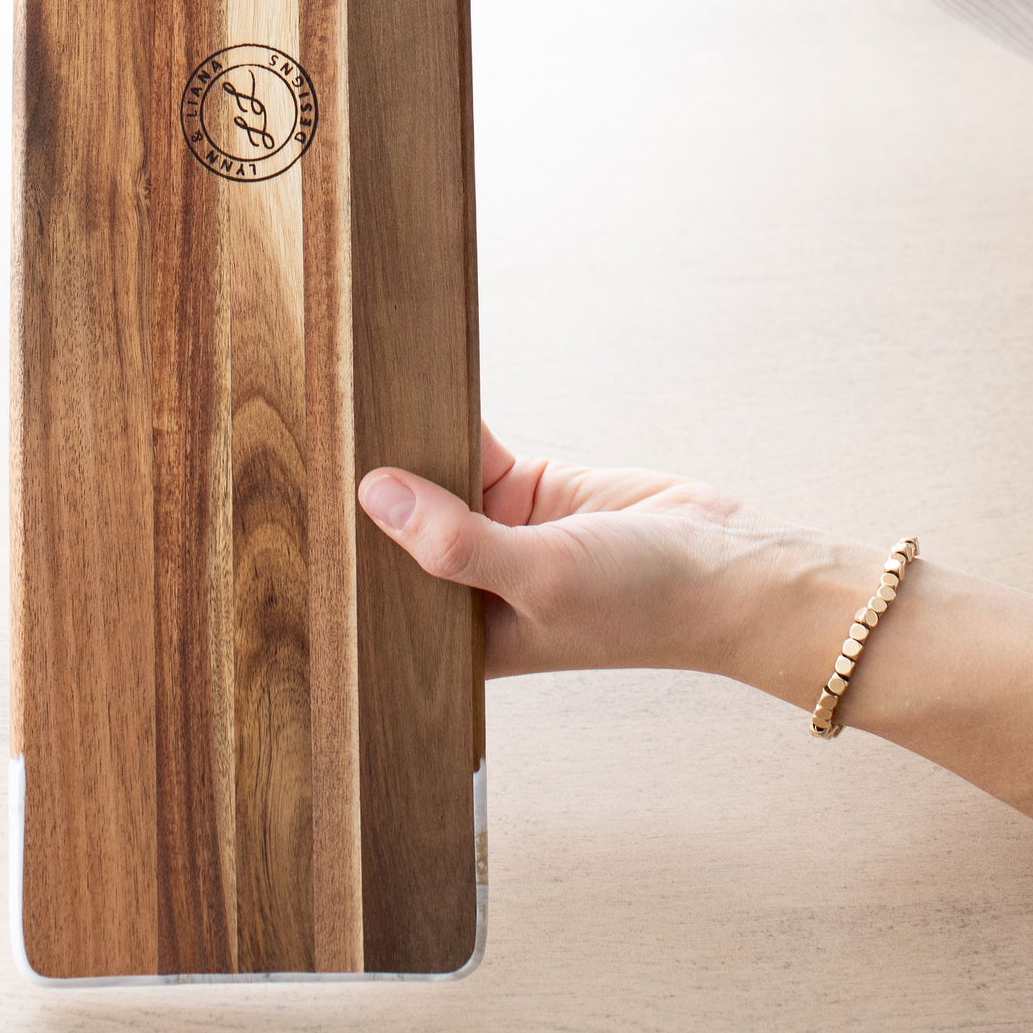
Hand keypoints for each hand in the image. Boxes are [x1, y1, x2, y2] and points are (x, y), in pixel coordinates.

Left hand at [357, 423, 806, 684]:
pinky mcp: (529, 490)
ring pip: (432, 482)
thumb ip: (456, 540)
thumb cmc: (644, 602)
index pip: (384, 595)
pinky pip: (472, 449)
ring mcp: (500, 536)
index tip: (300, 507)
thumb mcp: (543, 575)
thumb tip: (377, 493)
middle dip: (373, 490)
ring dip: (409, 447)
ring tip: (356, 400)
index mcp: (463, 642)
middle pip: (402, 531)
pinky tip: (417, 389)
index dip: (349, 555)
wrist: (732, 569)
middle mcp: (473, 592)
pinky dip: (451, 422)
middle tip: (316, 434)